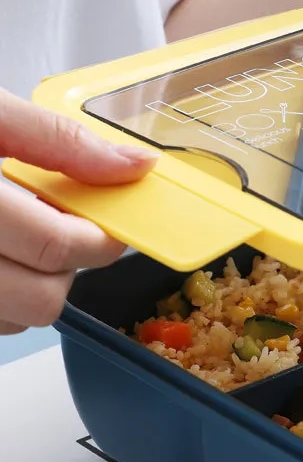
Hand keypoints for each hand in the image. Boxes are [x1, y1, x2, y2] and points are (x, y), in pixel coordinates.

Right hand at [0, 90, 157, 332]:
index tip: (110, 222)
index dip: (100, 238)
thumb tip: (131, 166)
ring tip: (12, 233)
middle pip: (40, 299)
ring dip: (30, 286)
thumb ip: (58, 140)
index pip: (55, 245)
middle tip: (59, 225)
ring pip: (12, 321)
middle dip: (67, 267)